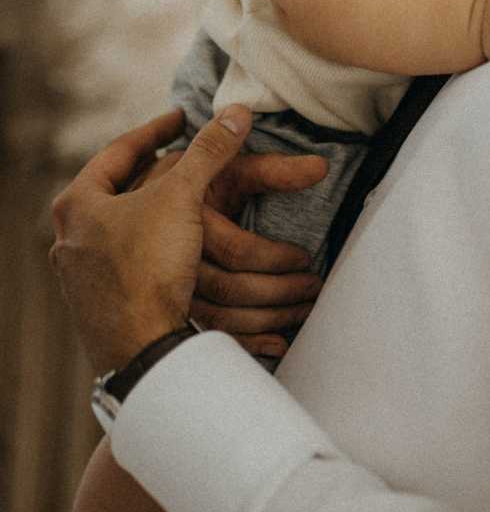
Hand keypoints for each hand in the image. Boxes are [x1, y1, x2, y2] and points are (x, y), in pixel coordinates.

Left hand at [50, 105, 256, 373]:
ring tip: (185, 194)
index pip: (119, 151)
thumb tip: (237, 113)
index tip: (181, 118)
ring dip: (155, 208)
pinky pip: (129, 257)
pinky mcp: (98, 303)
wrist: (139, 349)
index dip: (155, 130)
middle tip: (184, 152)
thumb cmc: (148, 267)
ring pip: (123, 225)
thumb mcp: (181, 197)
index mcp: (78, 204)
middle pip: (118, 188)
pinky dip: (154, 242)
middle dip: (154, 170)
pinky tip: (178, 243)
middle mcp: (70, 238)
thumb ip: (209, 152)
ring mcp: (81, 275)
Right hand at [129, 143, 327, 361]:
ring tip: (303, 311)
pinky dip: (247, 343)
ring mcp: (168, 292)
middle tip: (313, 287)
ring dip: (270, 320)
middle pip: (232, 289)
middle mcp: (173, 260)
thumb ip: (274, 168)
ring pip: (223, 318)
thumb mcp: (232, 170)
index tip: (305, 258)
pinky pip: (210, 336)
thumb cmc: (199, 187)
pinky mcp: (170, 312)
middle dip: (281, 291)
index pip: (238, 250)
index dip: (276, 257)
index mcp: (188, 220)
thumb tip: (322, 166)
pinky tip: (276, 344)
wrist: (144, 212)